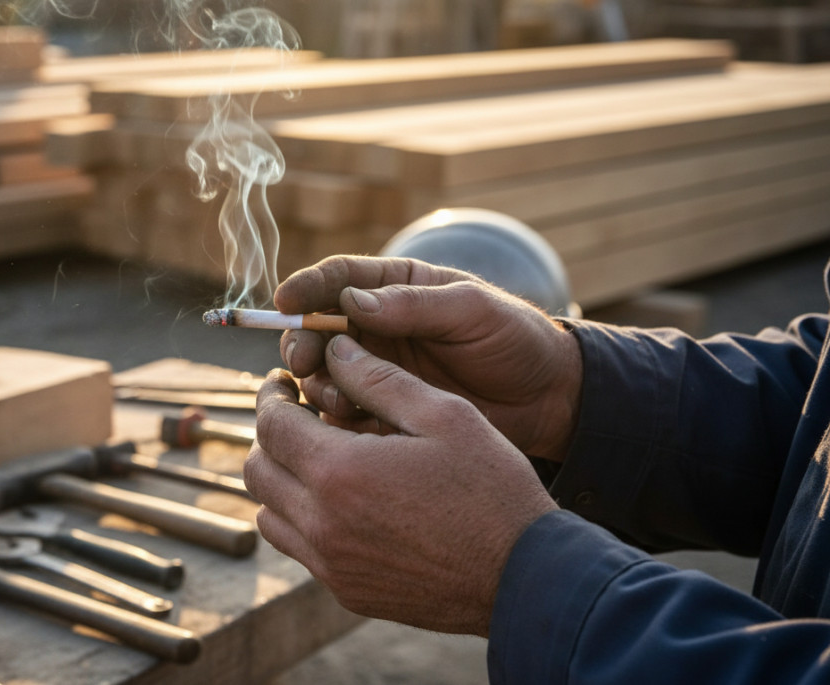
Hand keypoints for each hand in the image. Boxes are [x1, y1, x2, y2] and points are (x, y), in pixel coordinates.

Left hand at [244, 336, 557, 635]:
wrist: (522, 577)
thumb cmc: (491, 488)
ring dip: (281, 479)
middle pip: (257, 470)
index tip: (283, 382)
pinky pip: (298, 548)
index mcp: (340, 471)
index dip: (271, 396)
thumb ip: (380, 379)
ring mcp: (331, 564)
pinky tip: (342, 500)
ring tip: (317, 457)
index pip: (271, 425)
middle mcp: (322, 523)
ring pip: (268, 515)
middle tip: (295, 415)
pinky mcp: (346, 591)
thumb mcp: (445, 415)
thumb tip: (335, 349)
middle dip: (269, 436)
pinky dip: (302, 519)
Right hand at [276, 255, 580, 460]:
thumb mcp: (472, 311)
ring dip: (317, 384)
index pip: (337, 278)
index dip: (305, 287)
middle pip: (314, 328)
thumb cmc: (514, 340)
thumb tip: (352, 301)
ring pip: (322, 374)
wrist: (546, 400)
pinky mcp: (381, 411)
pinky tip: (350, 422)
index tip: (284, 300)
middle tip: (301, 361)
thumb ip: (414, 304)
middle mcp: (374, 327)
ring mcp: (376, 371)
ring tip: (337, 397)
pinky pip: (342, 415)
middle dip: (300, 342)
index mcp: (393, 287)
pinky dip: (335, 419)